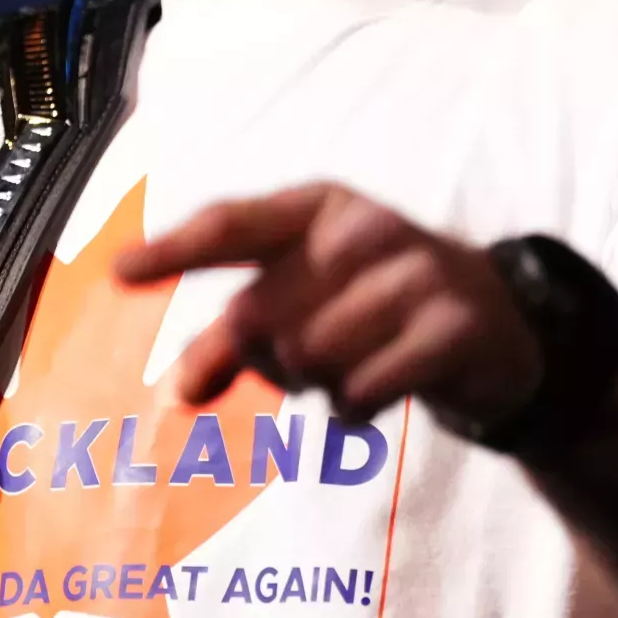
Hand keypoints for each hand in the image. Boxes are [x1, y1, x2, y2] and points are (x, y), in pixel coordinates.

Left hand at [114, 185, 543, 431]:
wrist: (497, 328)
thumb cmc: (374, 309)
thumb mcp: (307, 305)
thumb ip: (236, 337)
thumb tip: (179, 392)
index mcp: (319, 206)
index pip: (232, 224)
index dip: (174, 249)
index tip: (120, 272)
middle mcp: (366, 228)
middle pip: (259, 312)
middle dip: (259, 360)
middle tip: (294, 369)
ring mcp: (417, 274)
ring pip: (310, 358)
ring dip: (316, 386)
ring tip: (350, 370)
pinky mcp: (454, 328)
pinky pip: (363, 391)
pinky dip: (353, 411)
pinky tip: (373, 395)